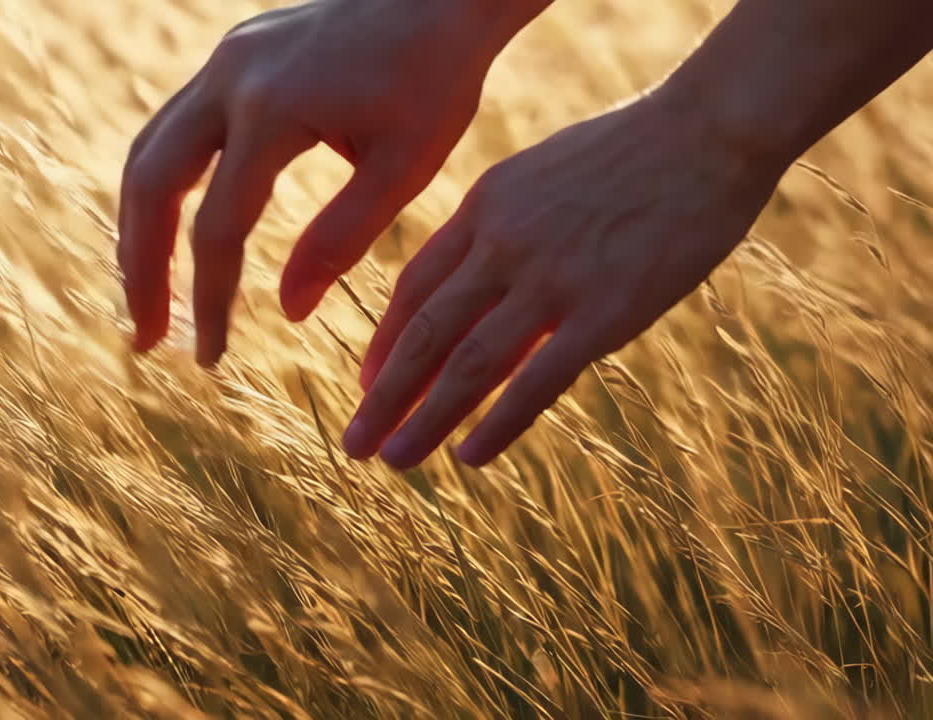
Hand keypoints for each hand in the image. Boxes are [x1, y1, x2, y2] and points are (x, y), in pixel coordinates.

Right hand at [118, 0, 536, 364]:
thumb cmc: (438, 76)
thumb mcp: (403, 167)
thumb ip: (341, 240)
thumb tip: (288, 313)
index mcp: (274, 109)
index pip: (218, 227)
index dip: (208, 299)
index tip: (210, 357)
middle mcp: (231, 77)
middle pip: (151, 185)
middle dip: (140, 267)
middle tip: (144, 338)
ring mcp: (224, 60)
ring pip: (147, 152)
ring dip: (138, 228)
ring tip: (145, 295)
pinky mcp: (231, 56)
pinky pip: (172, 127)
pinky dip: (161, 187)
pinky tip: (170, 232)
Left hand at [342, 94, 790, 468]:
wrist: (710, 128)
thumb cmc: (629, 153)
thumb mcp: (541, 178)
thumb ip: (502, 233)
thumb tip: (479, 292)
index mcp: (485, 207)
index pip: (416, 287)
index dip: (386, 342)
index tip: (367, 383)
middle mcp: (504, 245)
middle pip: (426, 332)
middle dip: (385, 395)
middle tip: (355, 443)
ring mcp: (552, 278)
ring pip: (469, 363)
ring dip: (425, 418)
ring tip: (394, 460)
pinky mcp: (606, 311)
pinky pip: (537, 381)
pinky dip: (498, 424)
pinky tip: (470, 456)